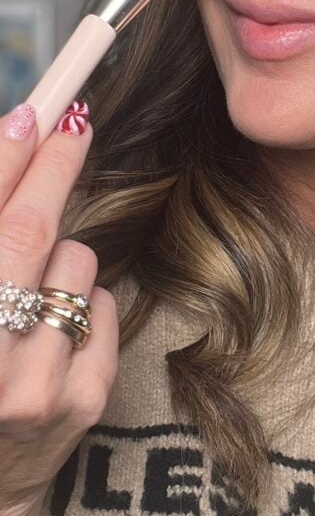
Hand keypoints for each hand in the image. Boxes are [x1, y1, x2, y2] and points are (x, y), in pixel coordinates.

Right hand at [0, 103, 117, 515]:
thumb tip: (16, 144)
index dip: (7, 159)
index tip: (32, 113)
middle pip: (30, 232)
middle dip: (54, 167)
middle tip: (71, 124)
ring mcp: (34, 386)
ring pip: (76, 262)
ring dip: (61, 258)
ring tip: (29, 295)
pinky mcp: (82, 402)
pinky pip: (104, 304)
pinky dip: (85, 300)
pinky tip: (56, 331)